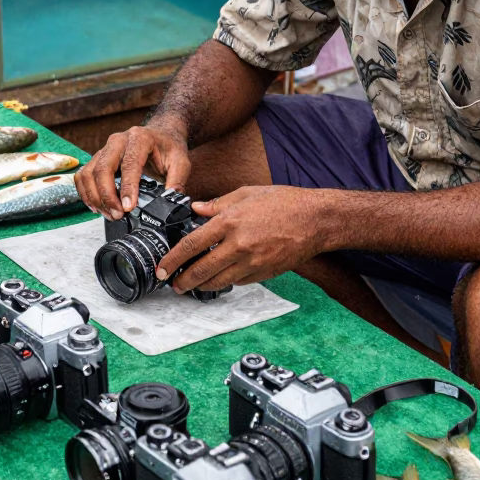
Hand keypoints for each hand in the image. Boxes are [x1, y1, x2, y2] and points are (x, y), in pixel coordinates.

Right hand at [74, 119, 190, 219]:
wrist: (161, 134)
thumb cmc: (169, 147)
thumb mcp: (181, 161)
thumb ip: (177, 181)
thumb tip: (170, 200)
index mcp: (139, 138)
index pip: (129, 164)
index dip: (127, 188)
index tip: (128, 207)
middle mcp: (118, 141)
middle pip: (103, 168)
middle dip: (107, 196)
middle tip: (118, 215)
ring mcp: (105, 149)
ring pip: (89, 173)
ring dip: (95, 197)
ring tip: (110, 214)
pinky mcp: (98, 158)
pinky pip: (83, 175)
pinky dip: (85, 193)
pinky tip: (96, 206)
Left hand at [156, 186, 332, 293]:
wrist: (316, 219)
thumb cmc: (285, 202)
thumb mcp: (247, 193)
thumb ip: (218, 204)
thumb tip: (197, 209)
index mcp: (230, 221)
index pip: (192, 245)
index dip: (173, 259)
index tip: (163, 268)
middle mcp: (238, 244)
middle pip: (201, 270)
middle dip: (183, 281)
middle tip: (174, 285)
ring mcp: (252, 262)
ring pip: (219, 281)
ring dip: (202, 286)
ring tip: (192, 286)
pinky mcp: (264, 273)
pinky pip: (239, 282)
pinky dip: (226, 281)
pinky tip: (220, 279)